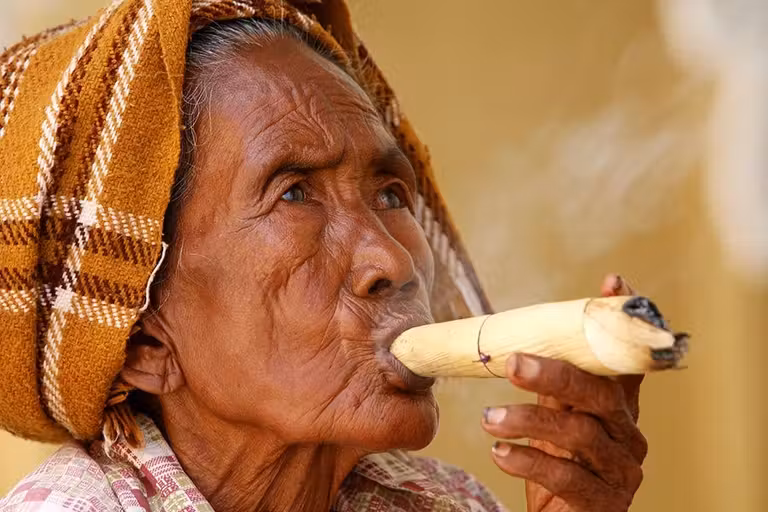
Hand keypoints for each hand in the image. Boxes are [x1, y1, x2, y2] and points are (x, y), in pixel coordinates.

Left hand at [481, 274, 646, 511]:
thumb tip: (517, 337)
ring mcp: (620, 470)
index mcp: (617, 406)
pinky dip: (530, 462)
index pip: (626, 359)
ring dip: (530, 420)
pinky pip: (568, 478)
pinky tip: (500, 453)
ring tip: (489, 417)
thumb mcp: (556, 416)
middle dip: (557, 374)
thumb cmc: (557, 461)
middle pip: (600, 394)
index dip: (621, 322)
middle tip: (513, 363)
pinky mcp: (604, 503)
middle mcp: (627, 433)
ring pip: (580, 435)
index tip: (612, 282)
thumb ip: (553, 383)